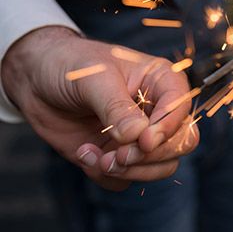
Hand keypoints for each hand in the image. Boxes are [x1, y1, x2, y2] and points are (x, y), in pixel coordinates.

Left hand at [1, 27, 198, 190]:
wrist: (36, 79)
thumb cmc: (70, 65)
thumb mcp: (93, 78)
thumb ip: (116, 107)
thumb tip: (137, 136)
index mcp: (161, 81)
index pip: (182, 108)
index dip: (168, 128)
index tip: (144, 141)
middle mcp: (157, 110)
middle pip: (182, 142)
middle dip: (152, 156)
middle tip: (120, 155)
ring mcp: (139, 136)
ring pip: (161, 167)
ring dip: (131, 171)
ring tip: (100, 160)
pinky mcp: (119, 155)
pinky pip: (127, 180)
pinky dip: (107, 176)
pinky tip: (85, 153)